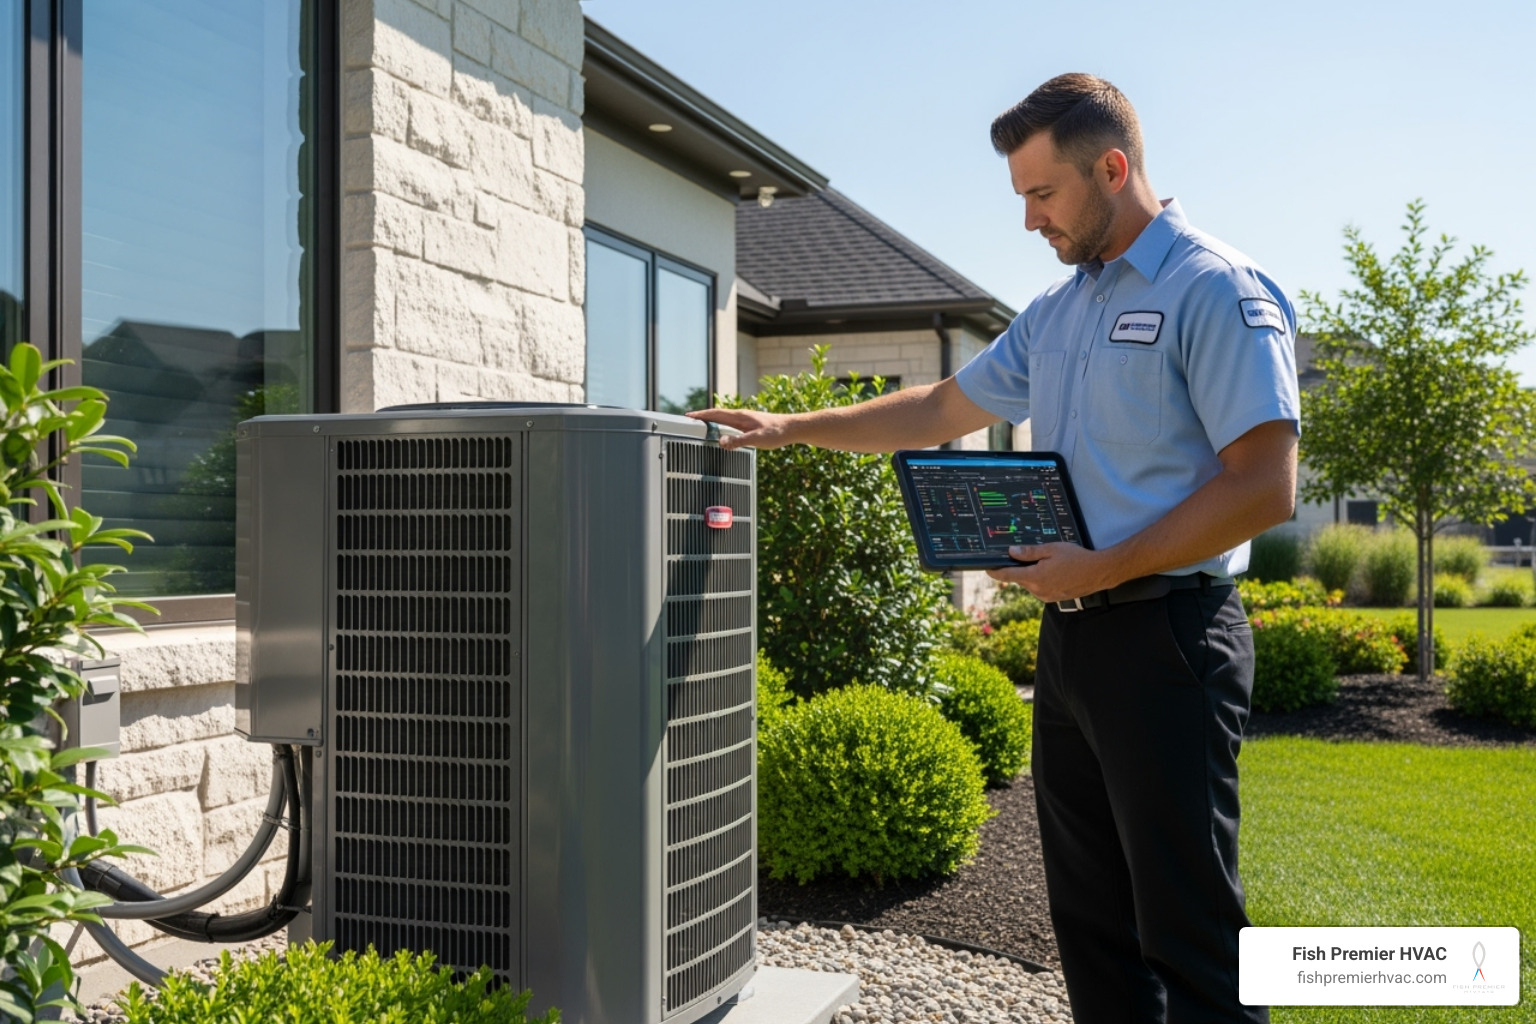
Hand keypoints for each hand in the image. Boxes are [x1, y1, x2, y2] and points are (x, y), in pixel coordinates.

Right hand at [686, 408, 798, 449]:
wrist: (792, 428)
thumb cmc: (776, 432)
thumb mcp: (757, 439)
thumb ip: (739, 441)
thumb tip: (722, 442)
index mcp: (740, 416)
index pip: (715, 414)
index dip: (700, 415)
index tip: (688, 417)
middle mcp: (740, 416)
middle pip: (717, 415)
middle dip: (702, 418)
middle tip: (689, 422)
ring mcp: (745, 421)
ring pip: (723, 420)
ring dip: (711, 422)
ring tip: (701, 428)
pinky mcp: (750, 426)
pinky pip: (730, 426)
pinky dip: (721, 428)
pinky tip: (722, 434)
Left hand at [986, 543, 1118, 604]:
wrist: (1098, 573)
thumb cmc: (1076, 558)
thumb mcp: (1051, 549)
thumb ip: (1029, 552)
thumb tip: (1011, 552)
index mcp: (1035, 577)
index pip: (1008, 576)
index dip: (996, 572)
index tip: (987, 569)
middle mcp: (1038, 590)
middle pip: (1020, 578)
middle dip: (1020, 568)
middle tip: (1025, 555)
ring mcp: (1046, 596)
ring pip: (1030, 584)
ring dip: (1032, 574)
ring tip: (1047, 562)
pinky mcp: (1053, 598)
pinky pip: (1040, 588)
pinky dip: (1041, 580)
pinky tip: (1054, 571)